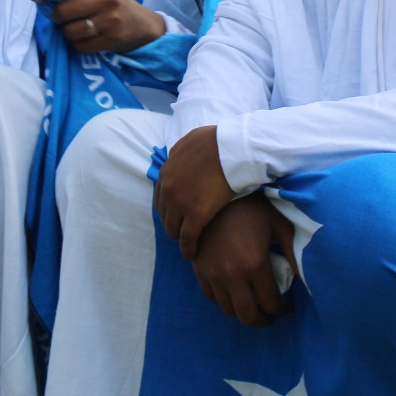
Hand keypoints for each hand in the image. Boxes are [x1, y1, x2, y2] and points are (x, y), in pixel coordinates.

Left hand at [33, 0, 166, 54]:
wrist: (142, 24)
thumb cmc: (112, 3)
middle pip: (64, 9)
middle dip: (56, 17)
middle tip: (60, 18)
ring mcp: (111, 18)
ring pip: (70, 31)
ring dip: (66, 32)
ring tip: (76, 29)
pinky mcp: (113, 38)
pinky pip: (80, 46)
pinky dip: (77, 45)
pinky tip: (86, 39)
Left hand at [154, 124, 235, 258]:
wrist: (234, 147)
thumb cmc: (219, 141)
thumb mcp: (190, 141)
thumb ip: (180, 152)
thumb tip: (177, 155)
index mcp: (167, 171)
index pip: (161, 198)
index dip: (169, 209)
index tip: (177, 216)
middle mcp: (169, 188)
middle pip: (165, 215)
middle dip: (173, 224)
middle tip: (183, 231)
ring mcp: (180, 202)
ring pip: (173, 229)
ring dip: (180, 237)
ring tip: (188, 244)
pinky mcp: (196, 214)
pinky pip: (187, 238)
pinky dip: (188, 248)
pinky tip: (192, 254)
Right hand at [190, 194, 296, 326]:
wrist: (215, 192)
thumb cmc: (252, 206)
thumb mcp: (278, 224)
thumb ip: (294, 251)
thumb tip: (309, 276)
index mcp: (255, 265)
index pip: (271, 304)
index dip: (282, 311)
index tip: (287, 307)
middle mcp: (232, 275)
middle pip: (248, 317)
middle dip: (263, 320)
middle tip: (271, 313)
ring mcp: (212, 274)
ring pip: (228, 310)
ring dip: (243, 311)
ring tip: (254, 302)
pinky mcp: (199, 269)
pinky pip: (212, 297)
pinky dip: (225, 300)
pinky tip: (236, 291)